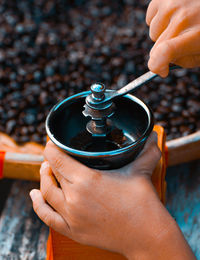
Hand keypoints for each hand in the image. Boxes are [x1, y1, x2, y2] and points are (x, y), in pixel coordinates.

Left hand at [30, 133, 194, 258]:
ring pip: (46, 192)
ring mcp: (71, 216)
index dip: (51, 147)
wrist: (147, 236)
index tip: (53, 142)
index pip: (57, 158)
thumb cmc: (144, 203)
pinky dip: (38, 204)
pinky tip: (35, 195)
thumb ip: (146, 150)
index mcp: (87, 179)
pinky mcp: (73, 231)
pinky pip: (47, 216)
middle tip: (56, 155)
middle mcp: (74, 198)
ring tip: (47, 170)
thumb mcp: (142, 170)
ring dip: (43, 178)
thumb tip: (152, 135)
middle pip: (51, 173)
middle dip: (51, 161)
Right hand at [146, 0, 199, 76]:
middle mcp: (183, 17)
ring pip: (153, 34)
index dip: (157, 66)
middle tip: (180, 44)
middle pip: (156, 48)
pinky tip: (173, 16)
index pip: (165, 51)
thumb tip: (159, 63)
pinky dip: (159, 21)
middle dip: (163, 53)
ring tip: (180, 25)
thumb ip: (182, 60)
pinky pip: (150, 19)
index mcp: (197, 35)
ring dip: (163, 34)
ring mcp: (172, 4)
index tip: (162, 71)